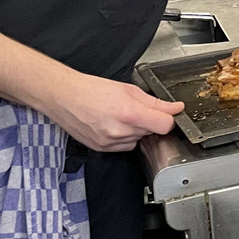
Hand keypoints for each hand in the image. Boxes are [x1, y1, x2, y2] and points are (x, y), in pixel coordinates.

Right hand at [40, 73, 184, 152]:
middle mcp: (119, 131)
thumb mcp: (128, 89)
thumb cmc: (91, 89)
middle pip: (151, 132)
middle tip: (133, 108)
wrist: (63, 97)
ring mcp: (110, 142)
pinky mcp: (102, 149)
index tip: (168, 113)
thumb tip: (175, 108)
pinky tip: (112, 124)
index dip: (169, 118)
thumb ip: (155, 102)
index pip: (164, 126)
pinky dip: (124, 137)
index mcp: (129, 113)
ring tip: (119, 115)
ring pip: (138, 139)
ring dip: (136, 130)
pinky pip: (125, 146)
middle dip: (148, 121)